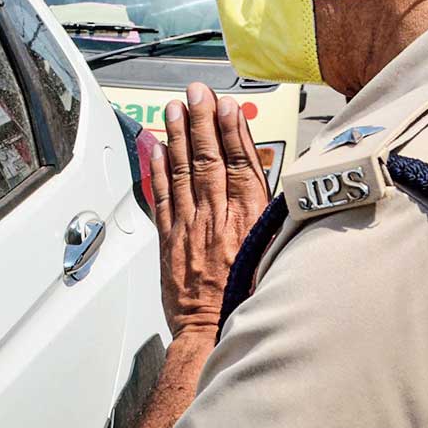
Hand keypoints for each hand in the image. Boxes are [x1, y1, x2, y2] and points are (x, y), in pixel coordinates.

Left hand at [149, 84, 269, 338]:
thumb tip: (264, 185)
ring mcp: (190, 228)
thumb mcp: (273, 255)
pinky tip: (154, 147)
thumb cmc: (249, 301)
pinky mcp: (169, 241)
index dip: (231, 132)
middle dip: (202, 121)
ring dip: (178, 136)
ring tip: (174, 107)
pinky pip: (161, 197)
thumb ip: (267, 217)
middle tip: (196, 92)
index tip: (226, 106)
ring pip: (183, 172)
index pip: (240, 165)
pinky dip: (157, 170)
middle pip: (209, 160)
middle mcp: (219, 220)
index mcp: (251, 222)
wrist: (214, 334)